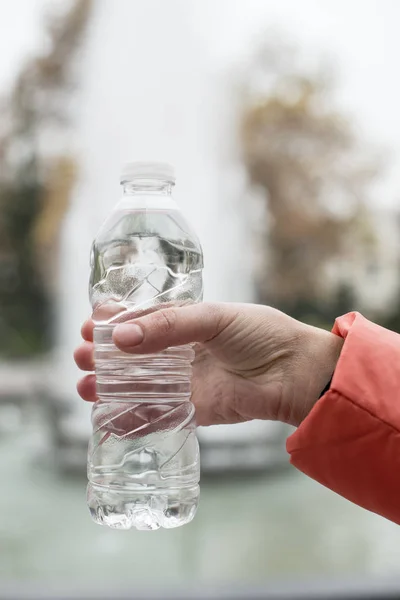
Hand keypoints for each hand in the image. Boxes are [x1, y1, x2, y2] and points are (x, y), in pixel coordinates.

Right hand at [74, 303, 342, 426]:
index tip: (90, 324)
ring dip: (109, 387)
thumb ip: (169, 325)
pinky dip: (131, 420)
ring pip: (138, 386)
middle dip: (103, 356)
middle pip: (132, 355)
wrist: (296, 374)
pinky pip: (156, 415)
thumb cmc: (262, 334)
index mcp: (185, 322)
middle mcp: (181, 352)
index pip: (140, 321)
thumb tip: (121, 336)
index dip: (113, 322)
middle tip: (82, 357)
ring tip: (86, 387)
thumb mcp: (214, 317)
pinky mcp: (193, 410)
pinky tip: (107, 419)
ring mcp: (185, 382)